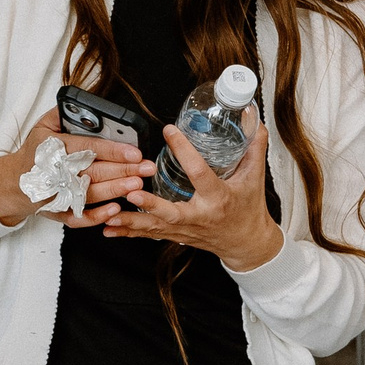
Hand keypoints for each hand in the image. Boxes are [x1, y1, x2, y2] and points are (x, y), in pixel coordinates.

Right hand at [0, 107, 151, 229]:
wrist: (14, 183)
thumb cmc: (34, 153)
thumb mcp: (42, 126)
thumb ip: (62, 114)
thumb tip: (82, 104)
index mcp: (54, 148)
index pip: (88, 148)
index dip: (113, 151)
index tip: (135, 152)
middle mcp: (58, 172)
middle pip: (95, 171)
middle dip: (124, 170)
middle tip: (146, 168)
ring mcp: (59, 194)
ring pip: (91, 193)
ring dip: (116, 190)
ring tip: (137, 184)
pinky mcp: (60, 211)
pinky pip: (80, 216)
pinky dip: (97, 216)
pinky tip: (115, 209)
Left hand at [98, 113, 283, 273]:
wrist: (247, 243)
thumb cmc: (249, 210)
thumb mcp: (255, 178)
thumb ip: (254, 148)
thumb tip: (252, 120)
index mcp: (218, 198)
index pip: (200, 172)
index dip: (184, 151)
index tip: (169, 132)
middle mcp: (200, 216)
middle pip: (172, 213)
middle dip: (151, 205)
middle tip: (131, 194)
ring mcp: (186, 229)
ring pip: (156, 227)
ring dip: (131, 222)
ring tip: (109, 216)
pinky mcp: (176, 235)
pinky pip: (150, 234)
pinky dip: (129, 232)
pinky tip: (109, 229)